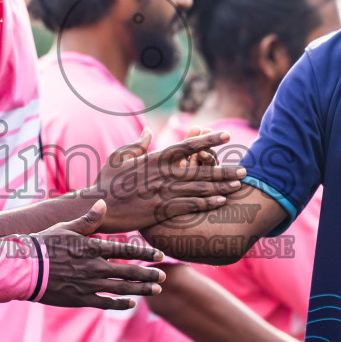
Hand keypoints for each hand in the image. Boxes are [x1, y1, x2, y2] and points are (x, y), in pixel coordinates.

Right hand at [30, 200, 166, 309]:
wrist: (25, 268)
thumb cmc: (44, 244)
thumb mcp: (66, 227)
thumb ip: (88, 219)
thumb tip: (103, 203)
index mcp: (93, 247)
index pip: (126, 249)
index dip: (145, 253)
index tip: (160, 255)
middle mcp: (94, 266)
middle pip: (128, 271)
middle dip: (148, 274)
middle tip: (164, 275)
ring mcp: (89, 284)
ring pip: (121, 288)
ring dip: (140, 289)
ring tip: (156, 290)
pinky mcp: (81, 299)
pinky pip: (105, 302)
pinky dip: (120, 303)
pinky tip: (131, 303)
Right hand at [85, 129, 244, 232]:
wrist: (96, 207)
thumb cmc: (105, 182)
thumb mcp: (119, 157)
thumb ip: (138, 144)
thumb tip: (149, 131)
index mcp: (155, 158)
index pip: (187, 146)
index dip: (209, 140)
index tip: (226, 136)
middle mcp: (162, 173)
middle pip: (200, 169)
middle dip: (224, 169)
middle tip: (244, 169)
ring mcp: (162, 192)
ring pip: (199, 188)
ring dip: (221, 186)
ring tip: (238, 185)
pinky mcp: (160, 210)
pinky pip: (189, 206)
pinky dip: (206, 203)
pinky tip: (221, 201)